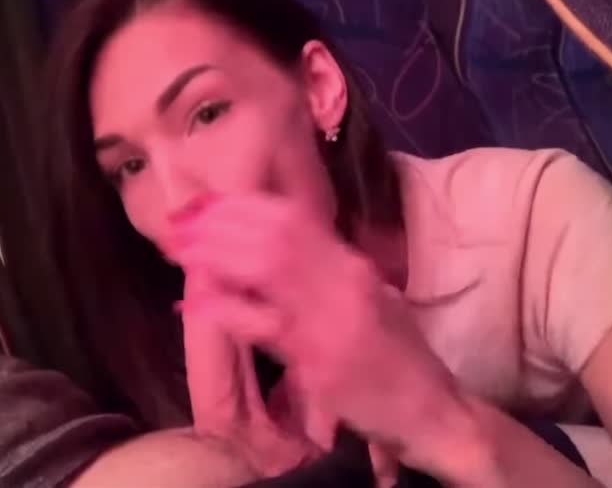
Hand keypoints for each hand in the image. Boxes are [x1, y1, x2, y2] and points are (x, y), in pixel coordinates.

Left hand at [168, 194, 469, 464]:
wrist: (430, 408)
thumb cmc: (398, 355)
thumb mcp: (370, 300)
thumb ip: (328, 274)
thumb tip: (278, 249)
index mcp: (353, 266)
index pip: (293, 217)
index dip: (244, 205)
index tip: (207, 203)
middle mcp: (345, 282)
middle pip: (276, 234)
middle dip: (223, 223)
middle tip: (181, 223)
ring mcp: (333, 319)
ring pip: (269, 266)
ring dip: (219, 254)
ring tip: (182, 251)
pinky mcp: (321, 361)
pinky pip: (264, 326)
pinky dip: (225, 311)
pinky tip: (194, 304)